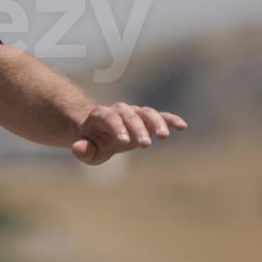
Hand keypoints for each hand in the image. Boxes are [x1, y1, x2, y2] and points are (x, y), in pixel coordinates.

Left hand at [71, 103, 186, 164]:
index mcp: (102, 116)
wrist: (100, 131)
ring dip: (156, 123)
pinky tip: (183, 126)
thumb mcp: (85, 150)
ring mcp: (135, 113)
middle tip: (146, 144)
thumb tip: (79, 147)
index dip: (117, 128)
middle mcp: (120, 110)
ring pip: (147, 113)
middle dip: (138, 129)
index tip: (124, 142)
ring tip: (164, 136)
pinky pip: (161, 116)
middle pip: (131, 115)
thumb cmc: (92, 143)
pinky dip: (171, 119)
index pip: (111, 118)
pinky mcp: (148, 119)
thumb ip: (83, 150)